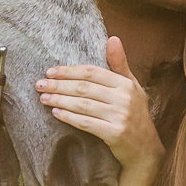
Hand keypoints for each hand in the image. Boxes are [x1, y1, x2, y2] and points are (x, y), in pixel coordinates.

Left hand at [36, 36, 163, 174]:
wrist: (145, 148)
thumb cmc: (135, 114)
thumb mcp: (131, 86)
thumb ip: (120, 64)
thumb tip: (113, 38)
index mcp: (125, 84)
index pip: (92, 72)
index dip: (69, 71)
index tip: (50, 71)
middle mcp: (124, 98)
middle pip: (84, 88)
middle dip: (59, 85)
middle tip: (39, 84)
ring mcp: (120, 116)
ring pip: (82, 105)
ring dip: (60, 100)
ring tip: (44, 98)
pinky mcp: (115, 133)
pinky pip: (86, 123)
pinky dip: (69, 117)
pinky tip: (56, 113)